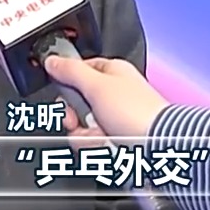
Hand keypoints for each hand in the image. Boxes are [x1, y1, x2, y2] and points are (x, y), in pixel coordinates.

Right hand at [44, 56, 169, 137]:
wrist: (158, 146)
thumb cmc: (138, 112)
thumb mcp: (97, 85)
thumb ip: (71, 71)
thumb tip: (52, 60)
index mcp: (111, 73)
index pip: (77, 74)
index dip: (67, 87)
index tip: (64, 96)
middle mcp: (113, 95)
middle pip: (75, 106)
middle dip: (74, 119)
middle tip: (79, 121)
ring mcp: (114, 120)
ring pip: (81, 129)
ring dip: (86, 136)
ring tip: (102, 137)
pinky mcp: (116, 141)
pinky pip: (92, 145)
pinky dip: (96, 148)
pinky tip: (107, 148)